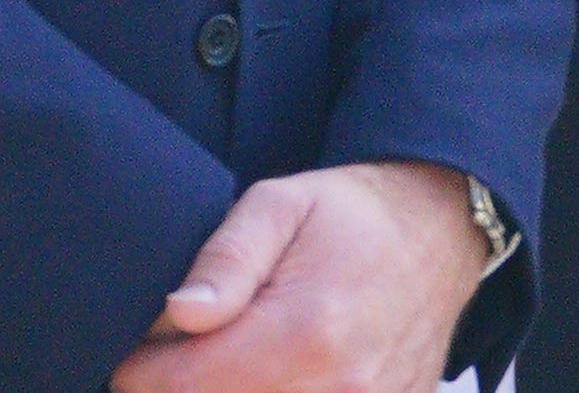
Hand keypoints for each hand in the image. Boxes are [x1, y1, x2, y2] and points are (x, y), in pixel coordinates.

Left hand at [108, 160, 488, 392]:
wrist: (440, 230)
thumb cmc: (354, 215)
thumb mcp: (280, 204)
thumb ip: (226, 259)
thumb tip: (179, 315)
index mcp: (305, 332)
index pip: (188, 385)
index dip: (144, 373)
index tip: (138, 356)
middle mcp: (340, 387)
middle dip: (187, 387)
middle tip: (182, 355)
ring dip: (237, 392)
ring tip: (233, 358)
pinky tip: (278, 375)